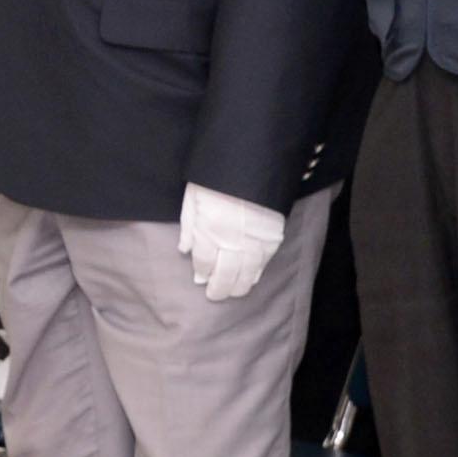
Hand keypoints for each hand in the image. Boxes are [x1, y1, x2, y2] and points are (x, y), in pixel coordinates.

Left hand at [177, 185, 286, 301]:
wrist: (252, 161)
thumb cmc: (216, 177)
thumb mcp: (193, 197)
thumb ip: (188, 226)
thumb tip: (184, 250)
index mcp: (209, 230)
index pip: (204, 262)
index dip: (202, 273)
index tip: (200, 279)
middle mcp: (232, 241)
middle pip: (225, 274)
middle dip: (218, 288)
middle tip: (214, 295)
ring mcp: (255, 241)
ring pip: (247, 274)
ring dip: (238, 286)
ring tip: (231, 293)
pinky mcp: (273, 237)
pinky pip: (264, 263)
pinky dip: (257, 273)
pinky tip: (251, 279)